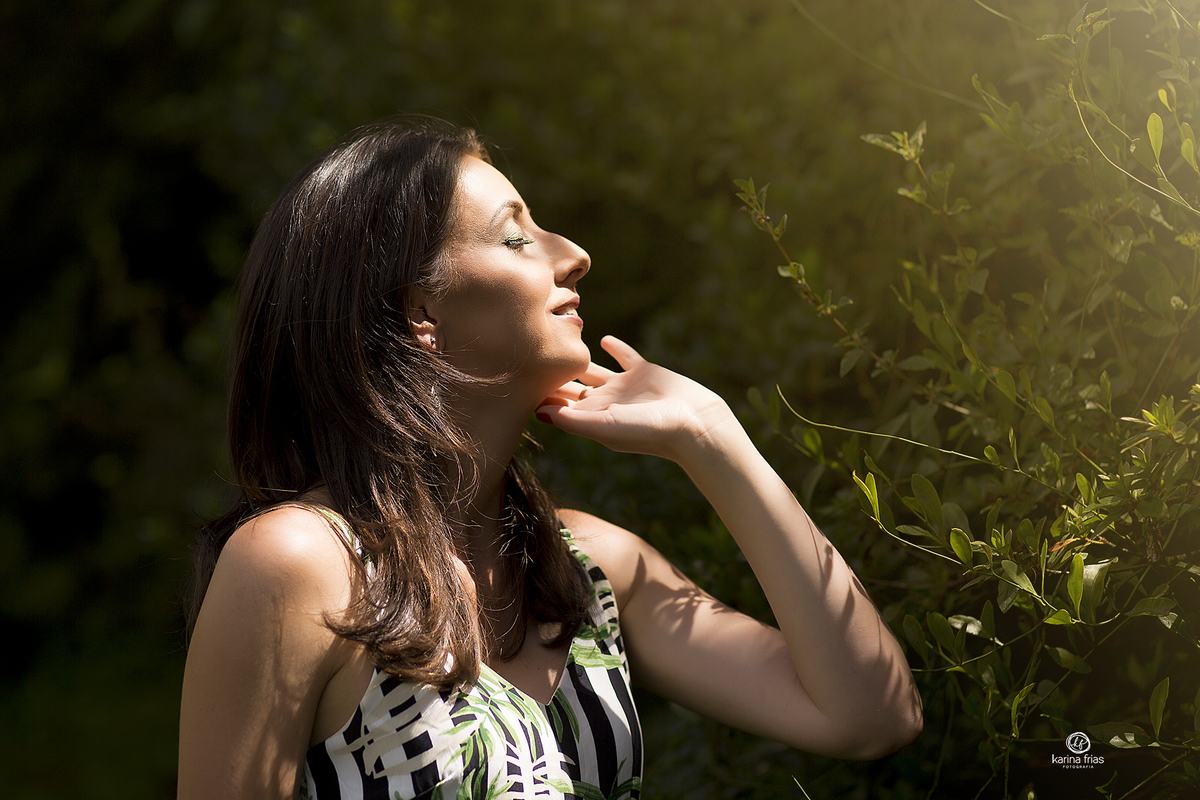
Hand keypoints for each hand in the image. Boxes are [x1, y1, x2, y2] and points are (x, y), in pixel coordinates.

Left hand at [536, 336, 733, 461]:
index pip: (559, 405)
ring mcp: (625, 386)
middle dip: (554, 376)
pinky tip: (601, 339)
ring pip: (594, 370)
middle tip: (530, 356)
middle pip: (572, 387)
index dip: (541, 394)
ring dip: (579, 359)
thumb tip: (539, 411)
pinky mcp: (644, 372)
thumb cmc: (648, 430)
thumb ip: (573, 419)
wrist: (692, 422)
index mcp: (593, 418)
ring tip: (560, 342)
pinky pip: (625, 356)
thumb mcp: (605, 426)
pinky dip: (614, 347)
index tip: (519, 378)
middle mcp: (606, 402)